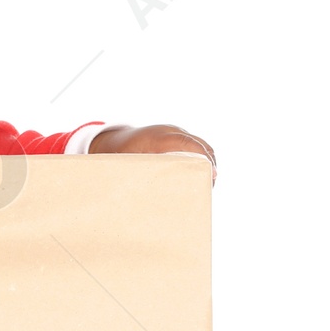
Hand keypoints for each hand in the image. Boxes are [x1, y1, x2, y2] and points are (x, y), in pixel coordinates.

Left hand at [90, 123, 215, 184]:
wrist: (117, 139)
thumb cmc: (121, 156)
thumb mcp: (128, 165)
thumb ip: (140, 175)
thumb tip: (151, 198)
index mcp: (156, 138)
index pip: (185, 143)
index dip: (201, 156)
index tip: (212, 173)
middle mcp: (169, 131)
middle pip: (198, 144)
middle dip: (209, 164)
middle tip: (211, 185)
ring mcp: (175, 131)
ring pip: (200, 144)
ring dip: (208, 162)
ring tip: (208, 183)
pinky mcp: (178, 135)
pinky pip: (195, 145)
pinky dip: (202, 158)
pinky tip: (202, 174)